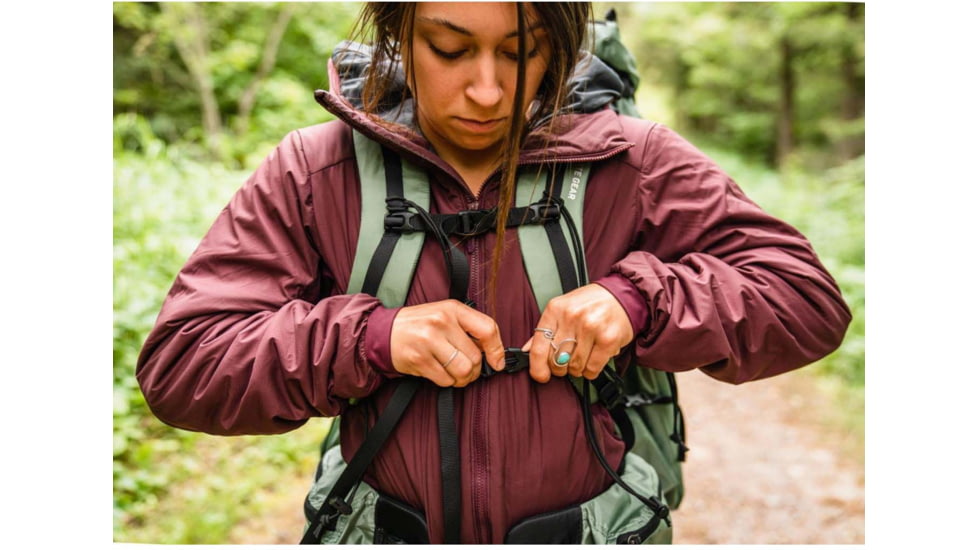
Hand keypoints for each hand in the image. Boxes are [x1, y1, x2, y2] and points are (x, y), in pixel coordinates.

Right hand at [390, 299, 505, 386]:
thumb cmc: (419, 325)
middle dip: (475, 370)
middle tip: (467, 369)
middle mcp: (441, 322)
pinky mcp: (419, 359)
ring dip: (462, 379)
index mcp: (452, 309)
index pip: (487, 328)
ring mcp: (429, 340)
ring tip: (455, 374)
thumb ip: (469, 328)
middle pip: (475, 357)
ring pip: (463, 371)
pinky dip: (446, 381)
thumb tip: (494, 352)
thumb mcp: (445, 315)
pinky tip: (439, 372)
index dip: (497, 349)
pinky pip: (445, 380)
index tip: (497, 362)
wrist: (382, 332)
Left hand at [522, 284, 633, 382]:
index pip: (539, 346)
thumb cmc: (589, 304)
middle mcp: (572, 317)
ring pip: (574, 366)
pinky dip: (590, 371)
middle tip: (566, 362)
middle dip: (559, 368)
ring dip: (577, 369)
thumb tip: (526, 351)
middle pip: (556, 360)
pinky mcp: (608, 339)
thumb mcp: (562, 309)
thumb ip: (544, 330)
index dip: (537, 367)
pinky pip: (592, 368)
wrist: (621, 295)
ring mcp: (591, 328)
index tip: (541, 375)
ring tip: (582, 357)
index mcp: (556, 309)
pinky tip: (592, 361)